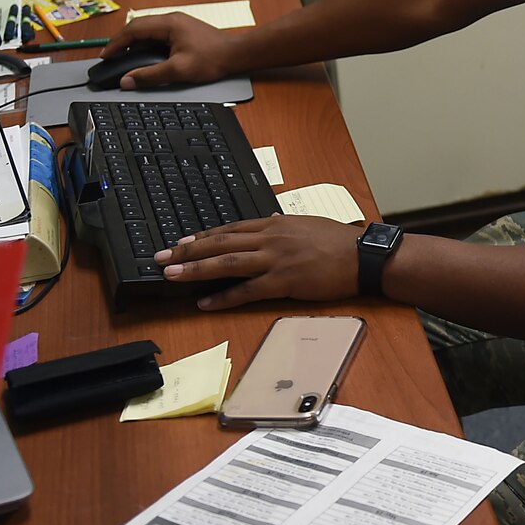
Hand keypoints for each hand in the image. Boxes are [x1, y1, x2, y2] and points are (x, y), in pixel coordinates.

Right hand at [101, 12, 235, 89]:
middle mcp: (172, 20)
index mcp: (169, 23)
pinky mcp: (183, 32)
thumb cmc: (213, 59)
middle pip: (138, 28)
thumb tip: (127, 81)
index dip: (116, 43)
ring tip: (123, 58)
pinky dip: (147, 45)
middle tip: (111, 57)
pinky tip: (144, 56)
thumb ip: (150, 75)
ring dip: (135, 43)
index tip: (106, 55)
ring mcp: (178, 24)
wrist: (237, 54)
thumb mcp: (178, 70)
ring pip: (148, 31)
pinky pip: (158, 35)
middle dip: (122, 42)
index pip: (133, 29)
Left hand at [155, 215, 360, 309]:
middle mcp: (271, 238)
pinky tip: (205, 303)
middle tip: (161, 257)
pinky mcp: (284, 281)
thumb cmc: (340, 241)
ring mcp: (276, 259)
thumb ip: (284, 226)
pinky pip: (247, 291)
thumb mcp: (308, 225)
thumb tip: (270, 222)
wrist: (362, 256)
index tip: (180, 241)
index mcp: (276, 224)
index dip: (202, 236)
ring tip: (172, 275)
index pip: (230, 228)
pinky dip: (223, 298)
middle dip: (187, 251)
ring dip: (196, 269)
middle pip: (221, 243)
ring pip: (227, 263)